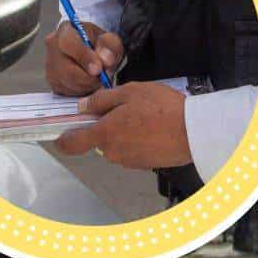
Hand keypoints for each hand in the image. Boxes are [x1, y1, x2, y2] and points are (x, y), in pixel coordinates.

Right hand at [44, 21, 124, 96]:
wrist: (89, 50)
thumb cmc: (98, 43)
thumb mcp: (109, 40)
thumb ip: (110, 46)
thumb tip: (106, 61)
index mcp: (66, 30)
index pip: (69, 43)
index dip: (84, 58)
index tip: (98, 69)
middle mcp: (52, 46)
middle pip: (65, 68)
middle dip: (88, 77)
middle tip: (103, 78)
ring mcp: (49, 65)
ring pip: (67, 82)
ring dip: (86, 85)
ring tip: (97, 79)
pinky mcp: (51, 81)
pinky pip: (66, 91)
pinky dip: (80, 91)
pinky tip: (88, 83)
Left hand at [53, 82, 191, 169]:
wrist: (196, 130)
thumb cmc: (163, 108)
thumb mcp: (130, 92)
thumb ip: (101, 100)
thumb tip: (83, 107)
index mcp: (104, 133)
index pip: (71, 144)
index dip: (63, 140)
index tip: (60, 136)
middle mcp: (112, 151)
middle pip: (98, 140)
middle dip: (106, 126)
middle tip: (126, 109)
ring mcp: (128, 161)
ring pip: (116, 145)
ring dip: (124, 133)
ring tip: (145, 117)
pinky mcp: (144, 165)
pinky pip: (133, 151)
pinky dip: (138, 141)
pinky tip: (154, 128)